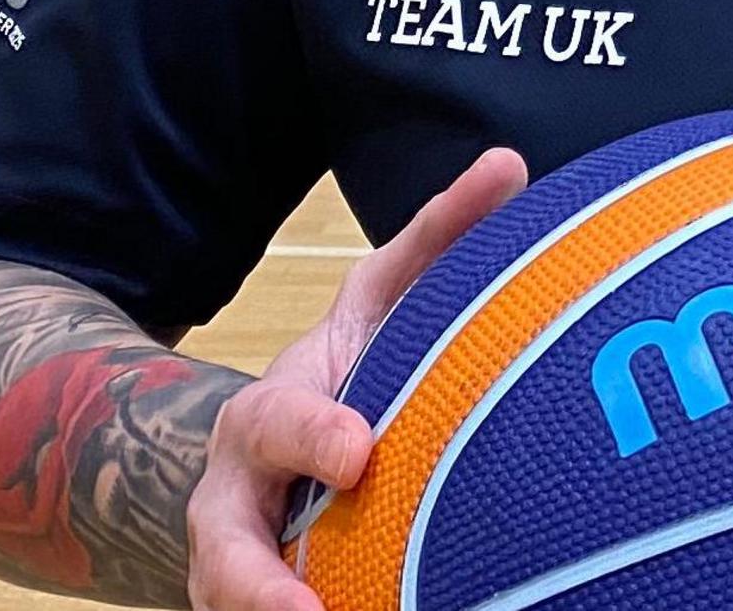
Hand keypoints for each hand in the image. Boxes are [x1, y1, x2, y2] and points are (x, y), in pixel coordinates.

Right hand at [184, 147, 529, 609]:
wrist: (268, 454)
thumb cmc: (344, 372)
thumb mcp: (380, 302)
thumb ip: (436, 239)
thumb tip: (508, 166)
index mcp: (269, 415)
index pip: (277, 422)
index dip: (311, 436)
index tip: (359, 450)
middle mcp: (238, 498)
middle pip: (224, 545)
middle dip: (256, 578)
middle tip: (308, 609)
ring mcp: (243, 564)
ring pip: (230, 601)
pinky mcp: (263, 600)